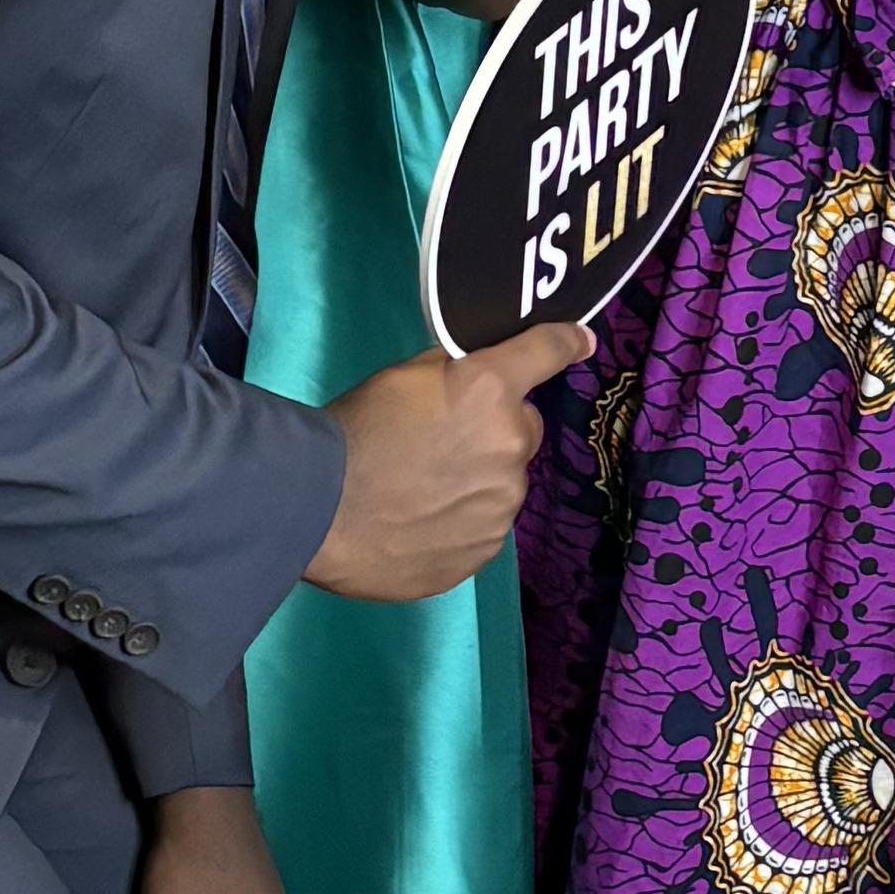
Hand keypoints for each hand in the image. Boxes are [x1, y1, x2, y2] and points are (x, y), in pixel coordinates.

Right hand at [309, 319, 589, 598]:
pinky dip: (461, 523)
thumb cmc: (353, 430)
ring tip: (421, 493)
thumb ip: (453, 372)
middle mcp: (510, 445)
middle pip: (521, 431)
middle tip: (441, 445)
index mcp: (491, 391)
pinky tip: (420, 524)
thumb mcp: (401, 377)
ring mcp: (501, 505)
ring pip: (502, 484)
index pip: (547, 353)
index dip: (566, 343)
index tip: (580, 342)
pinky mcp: (484, 551)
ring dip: (476, 482)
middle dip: (494, 432)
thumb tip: (478, 373)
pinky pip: (483, 527)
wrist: (314, 508)